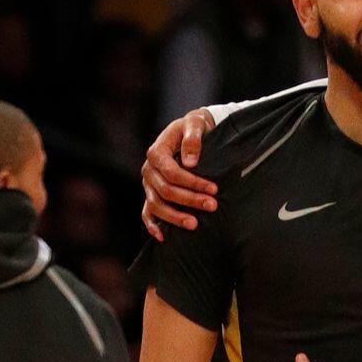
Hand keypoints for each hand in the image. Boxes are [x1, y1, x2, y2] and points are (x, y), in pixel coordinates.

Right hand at [141, 108, 218, 240]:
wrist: (189, 130)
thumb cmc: (194, 127)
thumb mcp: (195, 125)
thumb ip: (193, 140)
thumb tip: (190, 163)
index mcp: (156, 152)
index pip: (172, 173)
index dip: (193, 183)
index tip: (214, 189)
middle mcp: (149, 169)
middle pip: (166, 191)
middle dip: (190, 200)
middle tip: (213, 206)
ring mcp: (148, 184)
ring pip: (156, 205)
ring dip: (174, 217)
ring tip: (195, 225)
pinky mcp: (151, 193)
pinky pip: (147, 212)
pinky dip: (152, 225)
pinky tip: (163, 236)